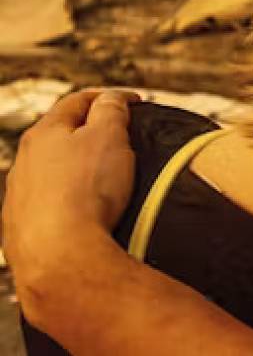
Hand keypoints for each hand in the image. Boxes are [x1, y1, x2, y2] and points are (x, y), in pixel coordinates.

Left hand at [3, 89, 138, 315]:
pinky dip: (69, 203)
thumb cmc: (86, 194)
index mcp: (42, 135)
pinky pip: (50, 207)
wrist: (62, 258)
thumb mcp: (111, 135)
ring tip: (106, 183)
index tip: (132, 103)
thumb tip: (110, 99)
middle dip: (92, 136)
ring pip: (54, 174)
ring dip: (78, 172)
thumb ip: (112, 108)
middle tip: (122, 141)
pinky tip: (87, 213)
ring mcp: (18, 200)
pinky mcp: (20, 232)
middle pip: (62, 138)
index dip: (109, 97)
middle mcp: (23, 164)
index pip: (77, 101)